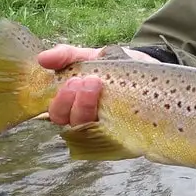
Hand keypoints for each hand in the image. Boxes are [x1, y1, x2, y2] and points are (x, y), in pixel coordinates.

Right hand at [37, 44, 153, 125]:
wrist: (153, 67)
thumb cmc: (119, 65)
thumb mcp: (93, 56)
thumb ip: (68, 55)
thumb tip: (43, 59)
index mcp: (76, 105)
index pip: (58, 113)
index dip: (60, 101)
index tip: (72, 81)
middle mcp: (89, 120)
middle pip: (71, 123)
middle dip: (75, 103)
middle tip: (89, 81)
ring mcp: (109, 129)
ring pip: (89, 131)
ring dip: (89, 108)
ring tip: (99, 85)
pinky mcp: (130, 136)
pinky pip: (115, 139)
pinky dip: (113, 124)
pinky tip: (120, 107)